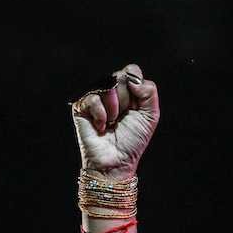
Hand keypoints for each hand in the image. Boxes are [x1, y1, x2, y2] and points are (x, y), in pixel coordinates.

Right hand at [71, 63, 158, 180]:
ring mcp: (95, 97)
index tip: (136, 106)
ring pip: (107, 86)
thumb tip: (131, 77)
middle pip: (120, 77)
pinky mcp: (81, 106)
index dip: (135, 85)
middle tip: (122, 118)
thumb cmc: (133, 141)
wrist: (117, 161)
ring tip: (112, 123)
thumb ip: (149, 91)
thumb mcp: (150, 115)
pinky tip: (101, 126)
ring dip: (114, 109)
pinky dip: (101, 115)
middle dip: (126, 101)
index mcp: (127, 90)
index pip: (131, 71)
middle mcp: (110, 91)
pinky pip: (93, 98)